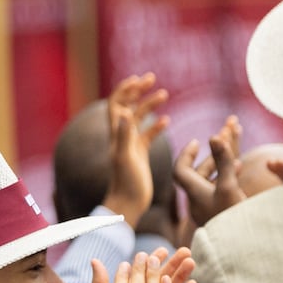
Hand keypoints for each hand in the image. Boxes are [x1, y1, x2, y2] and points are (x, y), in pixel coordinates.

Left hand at [100, 73, 170, 226]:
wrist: (128, 204)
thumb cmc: (126, 183)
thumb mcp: (125, 158)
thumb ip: (124, 135)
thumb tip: (123, 111)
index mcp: (116, 134)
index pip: (116, 103)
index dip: (125, 90)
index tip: (138, 79)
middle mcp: (121, 136)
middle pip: (127, 106)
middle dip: (137, 91)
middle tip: (151, 78)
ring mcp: (131, 145)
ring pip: (139, 119)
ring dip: (149, 105)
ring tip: (164, 94)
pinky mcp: (140, 154)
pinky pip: (147, 135)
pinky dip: (156, 126)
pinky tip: (167, 120)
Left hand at [173, 115, 244, 227]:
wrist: (248, 254)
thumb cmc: (234, 221)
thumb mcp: (229, 187)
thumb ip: (223, 161)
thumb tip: (213, 136)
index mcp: (194, 194)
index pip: (181, 170)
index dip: (186, 154)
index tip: (197, 141)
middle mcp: (200, 201)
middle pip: (202, 171)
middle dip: (215, 151)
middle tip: (227, 132)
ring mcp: (213, 209)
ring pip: (216, 178)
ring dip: (225, 160)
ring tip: (237, 143)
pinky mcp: (225, 215)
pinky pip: (225, 188)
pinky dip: (231, 174)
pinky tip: (242, 167)